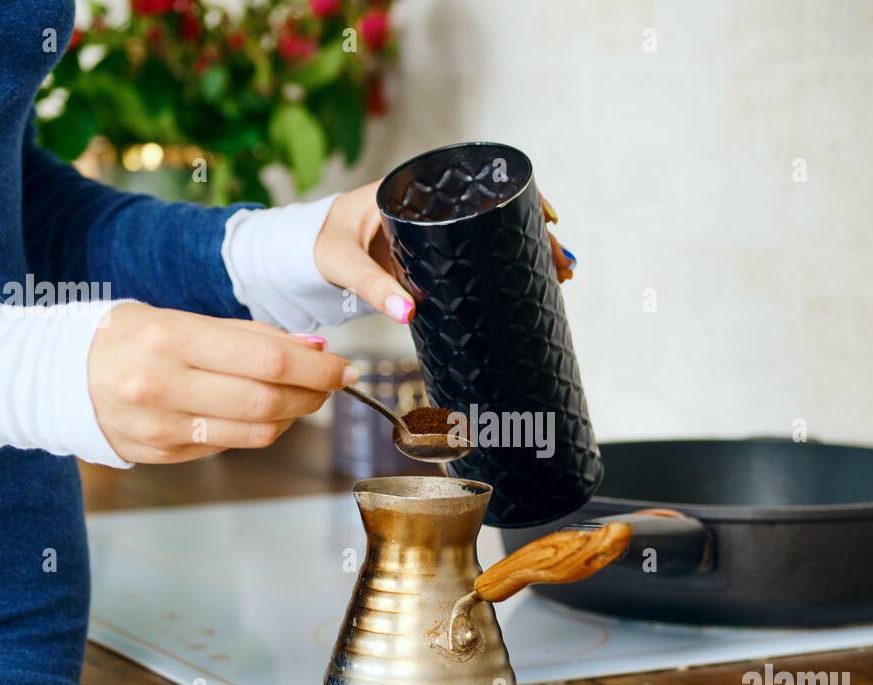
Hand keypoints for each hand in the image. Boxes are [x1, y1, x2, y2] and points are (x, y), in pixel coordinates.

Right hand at [88, 302, 353, 463]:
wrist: (57, 376)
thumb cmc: (127, 337)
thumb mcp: (180, 317)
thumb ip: (248, 334)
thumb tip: (314, 347)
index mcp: (168, 339)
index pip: (267, 358)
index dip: (317, 367)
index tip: (344, 366)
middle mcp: (162, 386)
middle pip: (268, 400)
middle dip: (314, 393)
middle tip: (333, 383)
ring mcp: (161, 427)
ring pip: (256, 432)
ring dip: (294, 415)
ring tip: (303, 396)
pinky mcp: (162, 454)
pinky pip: (231, 445)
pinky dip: (259, 429)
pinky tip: (262, 411)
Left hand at [313, 183, 576, 324]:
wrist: (309, 254)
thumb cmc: (322, 246)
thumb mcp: (343, 262)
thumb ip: (370, 285)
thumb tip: (407, 313)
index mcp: (415, 188)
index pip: (479, 184)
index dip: (520, 199)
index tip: (549, 218)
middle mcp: (434, 205)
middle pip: (498, 211)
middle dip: (537, 233)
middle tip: (564, 261)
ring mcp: (439, 231)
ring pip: (495, 235)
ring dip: (530, 252)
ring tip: (562, 274)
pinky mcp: (438, 255)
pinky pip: (480, 255)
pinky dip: (507, 266)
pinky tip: (536, 281)